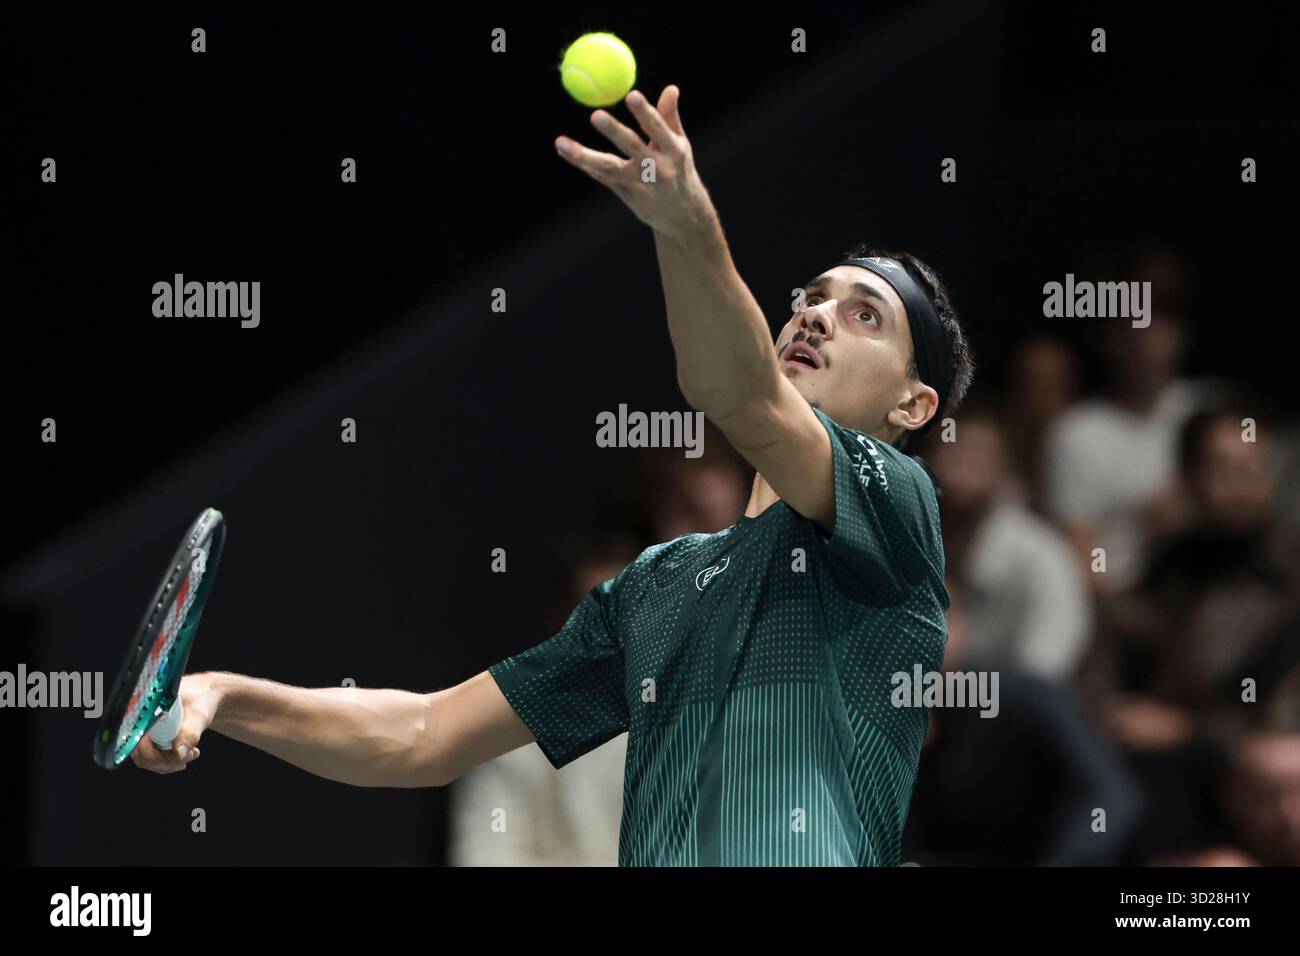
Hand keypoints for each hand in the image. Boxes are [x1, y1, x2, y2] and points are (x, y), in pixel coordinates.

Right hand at [130, 672, 221, 773]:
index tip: (178, 756)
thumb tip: (178, 754)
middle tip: (188, 756)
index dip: (155, 755)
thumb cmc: (203, 697)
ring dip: (169, 763)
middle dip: (165, 761)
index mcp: (145, 707)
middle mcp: (140, 718)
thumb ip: (190, 733)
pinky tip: (187, 755)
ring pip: (147, 758)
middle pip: (140, 754)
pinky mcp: (152, 735)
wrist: (207, 691)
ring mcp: (145, 728)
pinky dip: (169, 761)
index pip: (137, 741)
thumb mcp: (199, 714)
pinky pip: (154, 756)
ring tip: (191, 754)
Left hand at [555, 85, 717, 242]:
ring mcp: (641, 185)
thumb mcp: (680, 144)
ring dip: (584, 156)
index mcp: (673, 151)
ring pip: (610, 168)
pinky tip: (565, 151)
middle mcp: (657, 169)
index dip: (644, 112)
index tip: (631, 95)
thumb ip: (670, 116)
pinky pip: (602, 177)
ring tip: (561, 142)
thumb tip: (671, 88)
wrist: (682, 215)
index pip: (657, 128)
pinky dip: (584, 164)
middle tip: (596, 115)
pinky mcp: (628, 196)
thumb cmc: (679, 170)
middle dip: (614, 131)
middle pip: (632, 147)